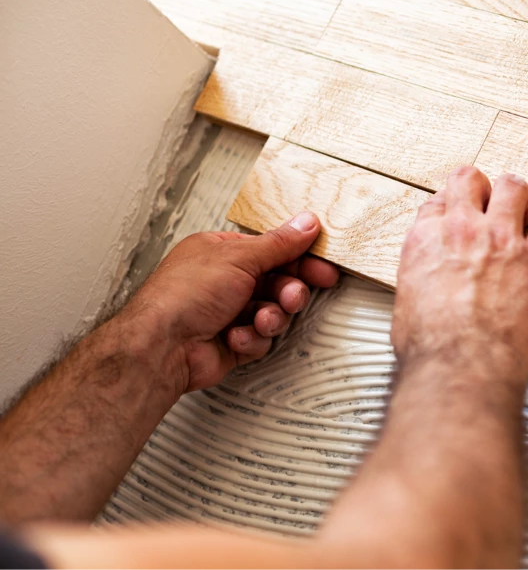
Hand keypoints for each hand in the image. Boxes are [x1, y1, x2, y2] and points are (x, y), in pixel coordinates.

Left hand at [125, 212, 338, 391]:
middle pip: (277, 282)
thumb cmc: (181, 297)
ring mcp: (228, 312)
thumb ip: (278, 243)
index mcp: (221, 252)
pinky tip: (235, 336)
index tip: (322, 268)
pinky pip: (260, 338)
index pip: (272, 250)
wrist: (162, 348)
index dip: (299, 258)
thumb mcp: (238, 258)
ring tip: (261, 319)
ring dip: (270, 317)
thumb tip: (305, 224)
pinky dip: (252, 338)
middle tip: (292, 296)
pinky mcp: (232, 341)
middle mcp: (224, 280)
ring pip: (273, 312)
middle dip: (287, 292)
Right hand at [390, 167, 527, 385]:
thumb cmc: (432, 349)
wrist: (460, 368)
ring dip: (519, 200)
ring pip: (515, 188)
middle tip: (493, 208)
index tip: (463, 216)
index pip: (441, 200)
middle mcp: (463, 229)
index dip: (454, 206)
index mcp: (426, 239)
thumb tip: (431, 281)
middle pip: (473, 180)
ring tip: (524, 216)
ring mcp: (503, 240)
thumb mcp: (407, 302)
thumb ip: (421, 275)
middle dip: (484, 191)